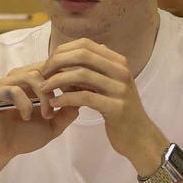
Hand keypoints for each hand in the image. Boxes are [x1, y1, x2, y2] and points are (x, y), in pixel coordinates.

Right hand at [0, 62, 79, 165]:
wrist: (1, 149)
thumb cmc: (25, 136)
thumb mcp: (53, 126)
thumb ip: (67, 113)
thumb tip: (83, 98)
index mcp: (34, 82)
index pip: (55, 67)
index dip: (70, 77)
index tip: (82, 92)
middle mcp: (20, 77)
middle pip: (45, 67)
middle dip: (59, 85)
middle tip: (67, 102)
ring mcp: (7, 83)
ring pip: (31, 76)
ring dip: (44, 96)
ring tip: (47, 114)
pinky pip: (13, 90)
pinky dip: (25, 104)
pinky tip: (26, 117)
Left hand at [38, 39, 167, 173]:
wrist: (139, 137)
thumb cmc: (120, 111)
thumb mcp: (110, 84)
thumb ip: (96, 69)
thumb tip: (76, 51)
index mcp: (119, 62)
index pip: (86, 44)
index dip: (63, 50)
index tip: (49, 63)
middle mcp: (121, 71)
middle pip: (82, 55)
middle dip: (57, 62)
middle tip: (43, 73)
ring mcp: (120, 89)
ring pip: (81, 75)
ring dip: (57, 80)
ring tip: (44, 89)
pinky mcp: (116, 108)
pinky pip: (84, 97)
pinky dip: (65, 98)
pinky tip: (54, 104)